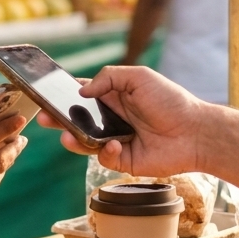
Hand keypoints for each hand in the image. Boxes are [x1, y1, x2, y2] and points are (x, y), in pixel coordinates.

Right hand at [35, 65, 211, 177]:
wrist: (195, 132)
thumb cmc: (171, 101)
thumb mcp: (139, 77)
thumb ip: (108, 78)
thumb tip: (82, 91)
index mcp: (113, 96)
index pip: (82, 95)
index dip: (65, 95)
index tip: (46, 94)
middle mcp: (111, 118)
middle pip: (77, 120)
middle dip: (59, 119)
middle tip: (43, 118)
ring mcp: (116, 140)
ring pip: (85, 142)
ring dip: (73, 139)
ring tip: (66, 136)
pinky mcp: (123, 160)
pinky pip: (104, 158)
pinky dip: (105, 152)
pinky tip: (115, 145)